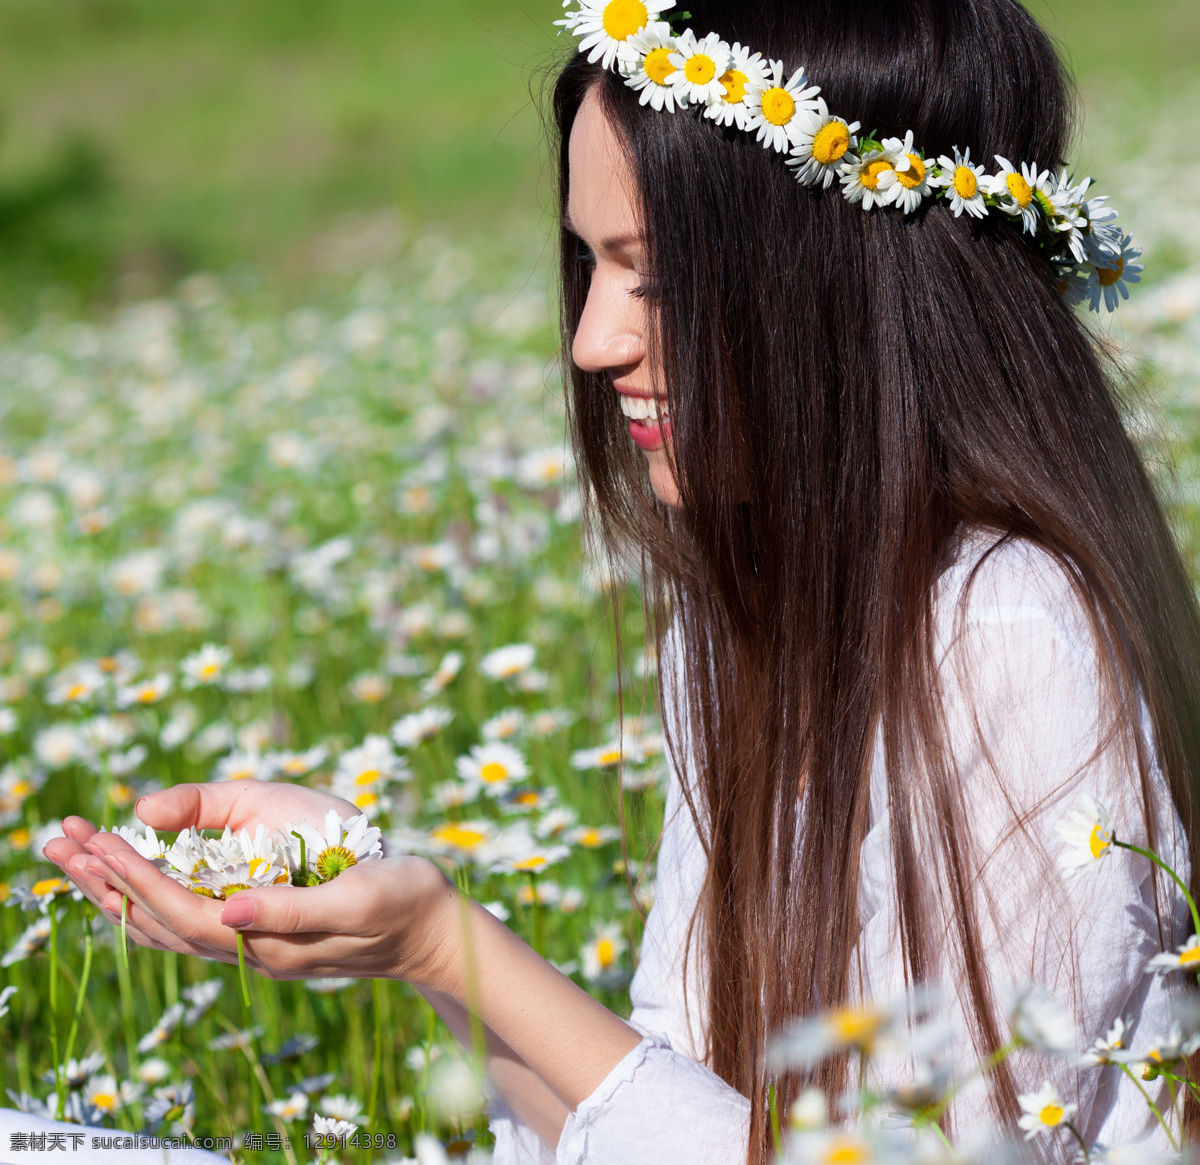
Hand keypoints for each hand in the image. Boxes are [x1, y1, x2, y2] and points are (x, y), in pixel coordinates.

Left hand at [43, 781, 459, 987]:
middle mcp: (249, 952)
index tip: (99, 838)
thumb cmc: (403, 900)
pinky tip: (132, 882)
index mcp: (269, 941)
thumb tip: (228, 910)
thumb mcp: (359, 897)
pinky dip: (146, 898)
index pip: (182, 913)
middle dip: (104, 881)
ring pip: (163, 926)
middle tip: (58, 839)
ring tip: (74, 856)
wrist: (430, 929)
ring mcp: (252, 946)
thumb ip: (294, 908)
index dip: (136, 877)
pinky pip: (184, 922)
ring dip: (114, 890)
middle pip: (156, 924)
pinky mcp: (259, 931)